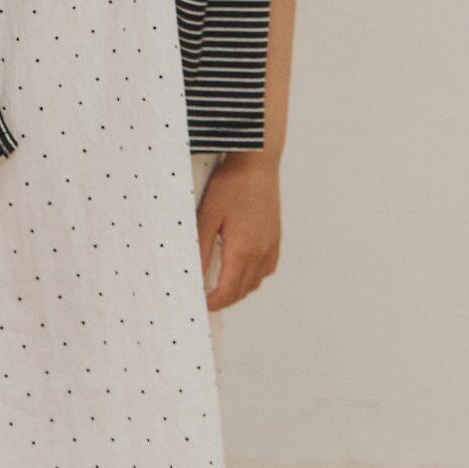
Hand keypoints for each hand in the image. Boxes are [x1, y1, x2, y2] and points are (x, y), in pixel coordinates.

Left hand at [197, 152, 281, 311]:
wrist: (257, 162)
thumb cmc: (230, 185)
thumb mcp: (207, 215)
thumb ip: (199, 248)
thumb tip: (193, 274)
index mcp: (242, 251)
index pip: (227, 291)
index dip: (212, 303)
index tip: (199, 304)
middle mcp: (261, 253)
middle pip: (243, 290)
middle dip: (224, 300)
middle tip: (205, 298)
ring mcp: (271, 245)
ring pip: (256, 281)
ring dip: (238, 289)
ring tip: (220, 286)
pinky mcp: (276, 237)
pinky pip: (266, 268)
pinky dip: (253, 276)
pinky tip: (241, 269)